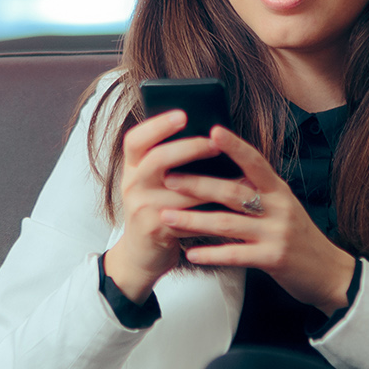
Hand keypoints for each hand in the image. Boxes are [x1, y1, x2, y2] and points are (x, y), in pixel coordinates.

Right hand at [101, 110, 224, 302]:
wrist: (141, 255)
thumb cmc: (157, 209)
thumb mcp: (155, 183)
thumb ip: (171, 162)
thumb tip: (212, 137)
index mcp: (132, 166)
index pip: (135, 139)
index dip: (157, 125)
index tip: (182, 114)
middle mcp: (132, 184)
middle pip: (157, 159)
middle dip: (188, 148)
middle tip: (214, 143)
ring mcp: (141, 207)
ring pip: (179, 190)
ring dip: (210, 182)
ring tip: (236, 175)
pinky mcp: (155, 229)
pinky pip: (187, 216)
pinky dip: (210, 210)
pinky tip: (230, 205)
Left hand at [161, 126, 358, 312]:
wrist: (329, 272)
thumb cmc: (299, 236)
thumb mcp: (283, 206)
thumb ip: (257, 191)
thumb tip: (220, 171)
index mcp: (279, 190)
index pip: (255, 161)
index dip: (235, 146)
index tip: (212, 131)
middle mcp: (279, 207)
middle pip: (233, 192)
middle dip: (198, 185)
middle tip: (168, 179)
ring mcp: (276, 233)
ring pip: (228, 223)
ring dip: (194, 220)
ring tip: (167, 217)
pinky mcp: (273, 259)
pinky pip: (236, 255)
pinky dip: (211, 254)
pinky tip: (190, 253)